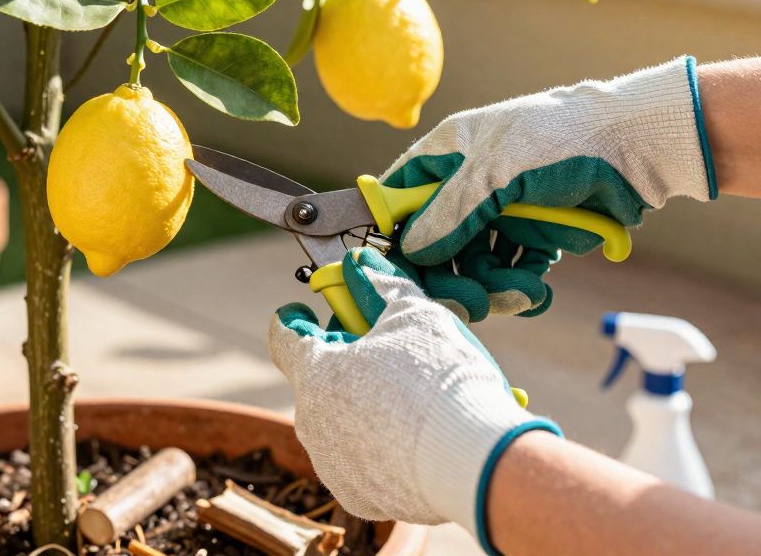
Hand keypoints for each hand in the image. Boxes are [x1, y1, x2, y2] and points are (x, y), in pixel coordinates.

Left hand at [268, 247, 560, 538]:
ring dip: (362, 404)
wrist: (476, 460)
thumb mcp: (414, 315)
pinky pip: (360, 461)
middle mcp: (312, 421)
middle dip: (343, 361)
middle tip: (382, 350)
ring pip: (338, 422)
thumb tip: (360, 264)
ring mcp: (332, 462)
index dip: (295, 319)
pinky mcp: (357, 495)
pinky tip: (416, 435)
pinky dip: (379, 446)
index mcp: (316, 373)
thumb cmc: (441, 379)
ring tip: (410, 396)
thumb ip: (380, 287)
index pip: (284, 337)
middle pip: (317, 380)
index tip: (304, 312)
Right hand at [383, 56, 716, 318]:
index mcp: (447, 155)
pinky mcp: (534, 235)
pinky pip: (510, 272)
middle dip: (450, 276)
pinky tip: (536, 293)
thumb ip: (449, 213)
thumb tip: (410, 251)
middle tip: (469, 303)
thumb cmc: (561, 139)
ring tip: (521, 292)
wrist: (638, 145)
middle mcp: (468, 186)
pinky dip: (520, 287)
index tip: (394, 274)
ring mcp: (501, 213)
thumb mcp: (495, 172)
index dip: (392, 236)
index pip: (398, 199)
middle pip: (434, 245)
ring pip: (472, 266)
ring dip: (491, 286)